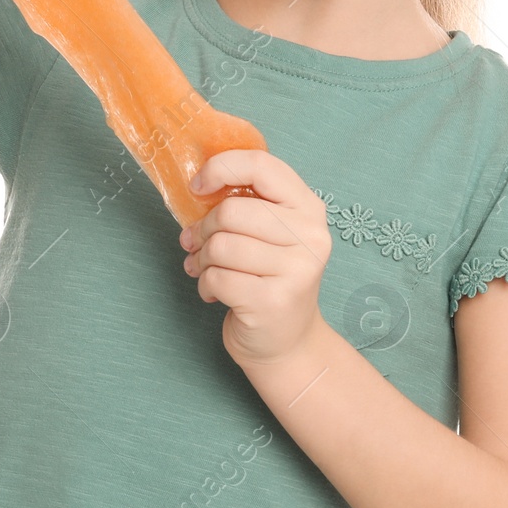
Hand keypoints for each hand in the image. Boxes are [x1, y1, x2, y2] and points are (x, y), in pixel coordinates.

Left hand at [178, 151, 332, 367]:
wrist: (288, 342)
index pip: (261, 166)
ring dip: (201, 259)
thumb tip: (197, 187)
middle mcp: (310, 235)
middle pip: (231, 211)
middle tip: (198, 244)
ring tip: (205, 269)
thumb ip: (245, 204)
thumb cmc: (269, 279)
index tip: (198, 187)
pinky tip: (215, 292)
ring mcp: (297, 270)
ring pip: (221, 245)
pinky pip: (217, 277)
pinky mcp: (274, 301)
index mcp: (308, 208)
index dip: (220, 169)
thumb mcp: (270, 233)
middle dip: (204, 229)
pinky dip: (206, 285)